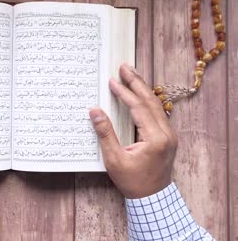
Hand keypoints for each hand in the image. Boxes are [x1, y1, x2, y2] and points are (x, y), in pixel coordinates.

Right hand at [89, 64, 177, 198]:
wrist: (152, 198)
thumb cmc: (133, 181)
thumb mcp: (114, 159)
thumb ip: (105, 133)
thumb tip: (95, 111)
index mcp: (155, 138)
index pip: (139, 108)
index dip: (125, 93)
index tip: (113, 81)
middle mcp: (166, 133)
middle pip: (151, 101)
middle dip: (137, 82)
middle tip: (124, 67)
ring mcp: (169, 135)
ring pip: (156, 105)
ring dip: (143, 89)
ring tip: (131, 75)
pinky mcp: (167, 137)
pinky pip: (158, 112)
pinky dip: (147, 100)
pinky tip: (140, 94)